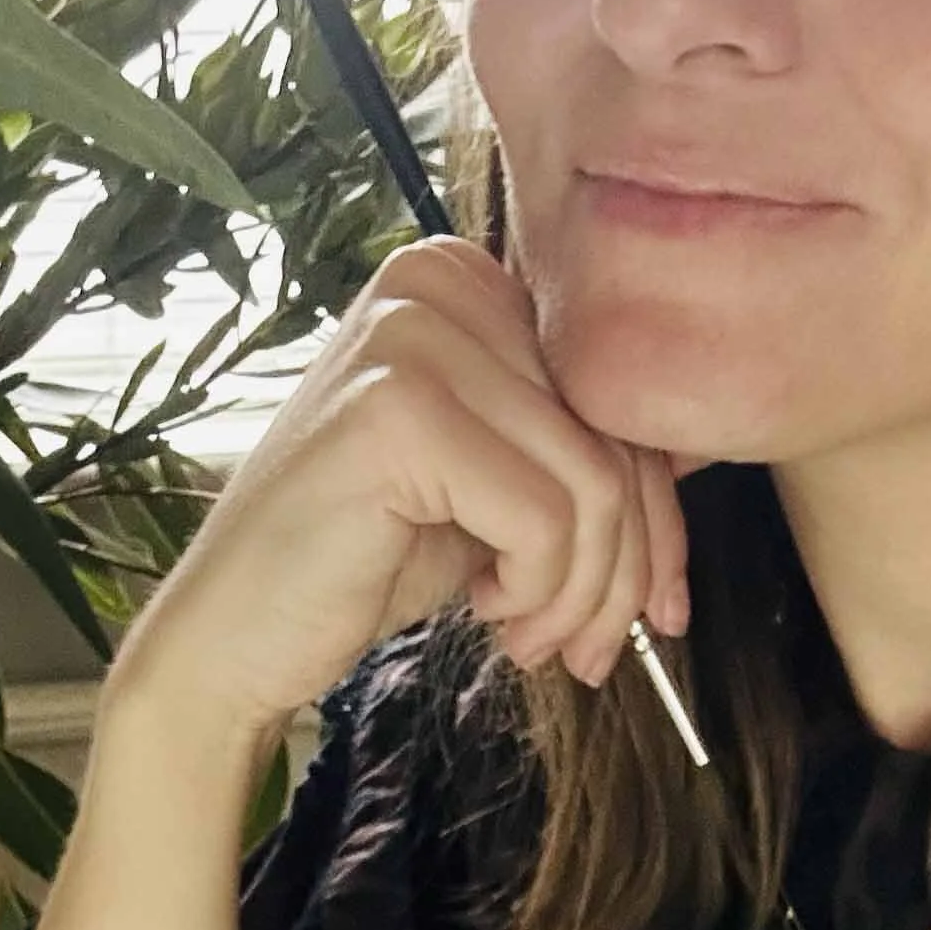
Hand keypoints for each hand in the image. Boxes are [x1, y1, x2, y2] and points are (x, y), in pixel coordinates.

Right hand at [110, 236, 693, 745]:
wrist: (232, 636)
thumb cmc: (364, 561)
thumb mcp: (494, 485)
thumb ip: (576, 447)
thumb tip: (698, 466)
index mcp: (462, 278)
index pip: (617, 393)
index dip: (657, 516)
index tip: (651, 611)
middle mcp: (437, 280)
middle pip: (615, 435)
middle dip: (624, 569)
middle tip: (589, 651)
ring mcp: (410, 336)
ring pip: (595, 484)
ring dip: (581, 594)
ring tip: (530, 639)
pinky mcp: (398, 410)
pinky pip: (546, 518)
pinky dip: (535, 591)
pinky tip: (485, 613)